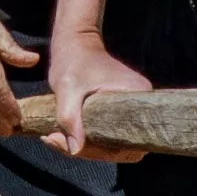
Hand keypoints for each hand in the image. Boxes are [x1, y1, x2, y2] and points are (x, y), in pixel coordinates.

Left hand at [41, 6, 152, 161]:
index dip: (98, 151)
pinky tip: (64, 136)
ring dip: (86, 148)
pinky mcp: (122, 113)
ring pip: (114, 144)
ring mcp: (133, 110)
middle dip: (88, 151)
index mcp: (137, 96)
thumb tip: (75, 151)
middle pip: (122, 147)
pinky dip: (89, 140)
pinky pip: (110, 136)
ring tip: (55, 138)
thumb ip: (70, 118)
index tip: (68, 143)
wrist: (75, 44)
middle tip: (55, 140)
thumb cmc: (73, 61)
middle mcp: (141, 105)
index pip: (127, 141)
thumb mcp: (67, 88)